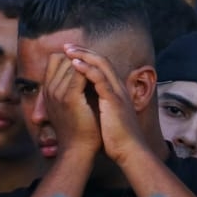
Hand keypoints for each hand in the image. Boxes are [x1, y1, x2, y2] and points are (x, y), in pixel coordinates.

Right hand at [41, 50, 102, 161]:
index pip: (55, 59)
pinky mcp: (69, 98)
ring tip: (100, 68)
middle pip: (62, 58)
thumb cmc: (81, 127)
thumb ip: (77, 86)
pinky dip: (90, 70)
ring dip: (87, 62)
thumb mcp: (74, 103)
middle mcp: (49, 89)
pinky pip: (79, 74)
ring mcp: (57, 93)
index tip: (88, 59)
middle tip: (96, 62)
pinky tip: (102, 74)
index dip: (72, 56)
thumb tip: (87, 70)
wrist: (79, 150)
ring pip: (71, 63)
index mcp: (48, 90)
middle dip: (81, 57)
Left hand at [61, 45, 150, 160]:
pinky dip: (87, 69)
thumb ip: (100, 105)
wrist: (129, 151)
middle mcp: (118, 87)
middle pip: (102, 60)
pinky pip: (100, 79)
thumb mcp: (107, 116)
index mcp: (116, 91)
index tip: (71, 53)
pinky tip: (75, 64)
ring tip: (68, 49)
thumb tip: (87, 102)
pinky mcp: (114, 100)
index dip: (87, 57)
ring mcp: (117, 92)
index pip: (102, 66)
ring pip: (102, 64)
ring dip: (83, 55)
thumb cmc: (117, 138)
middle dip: (83, 50)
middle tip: (67, 45)